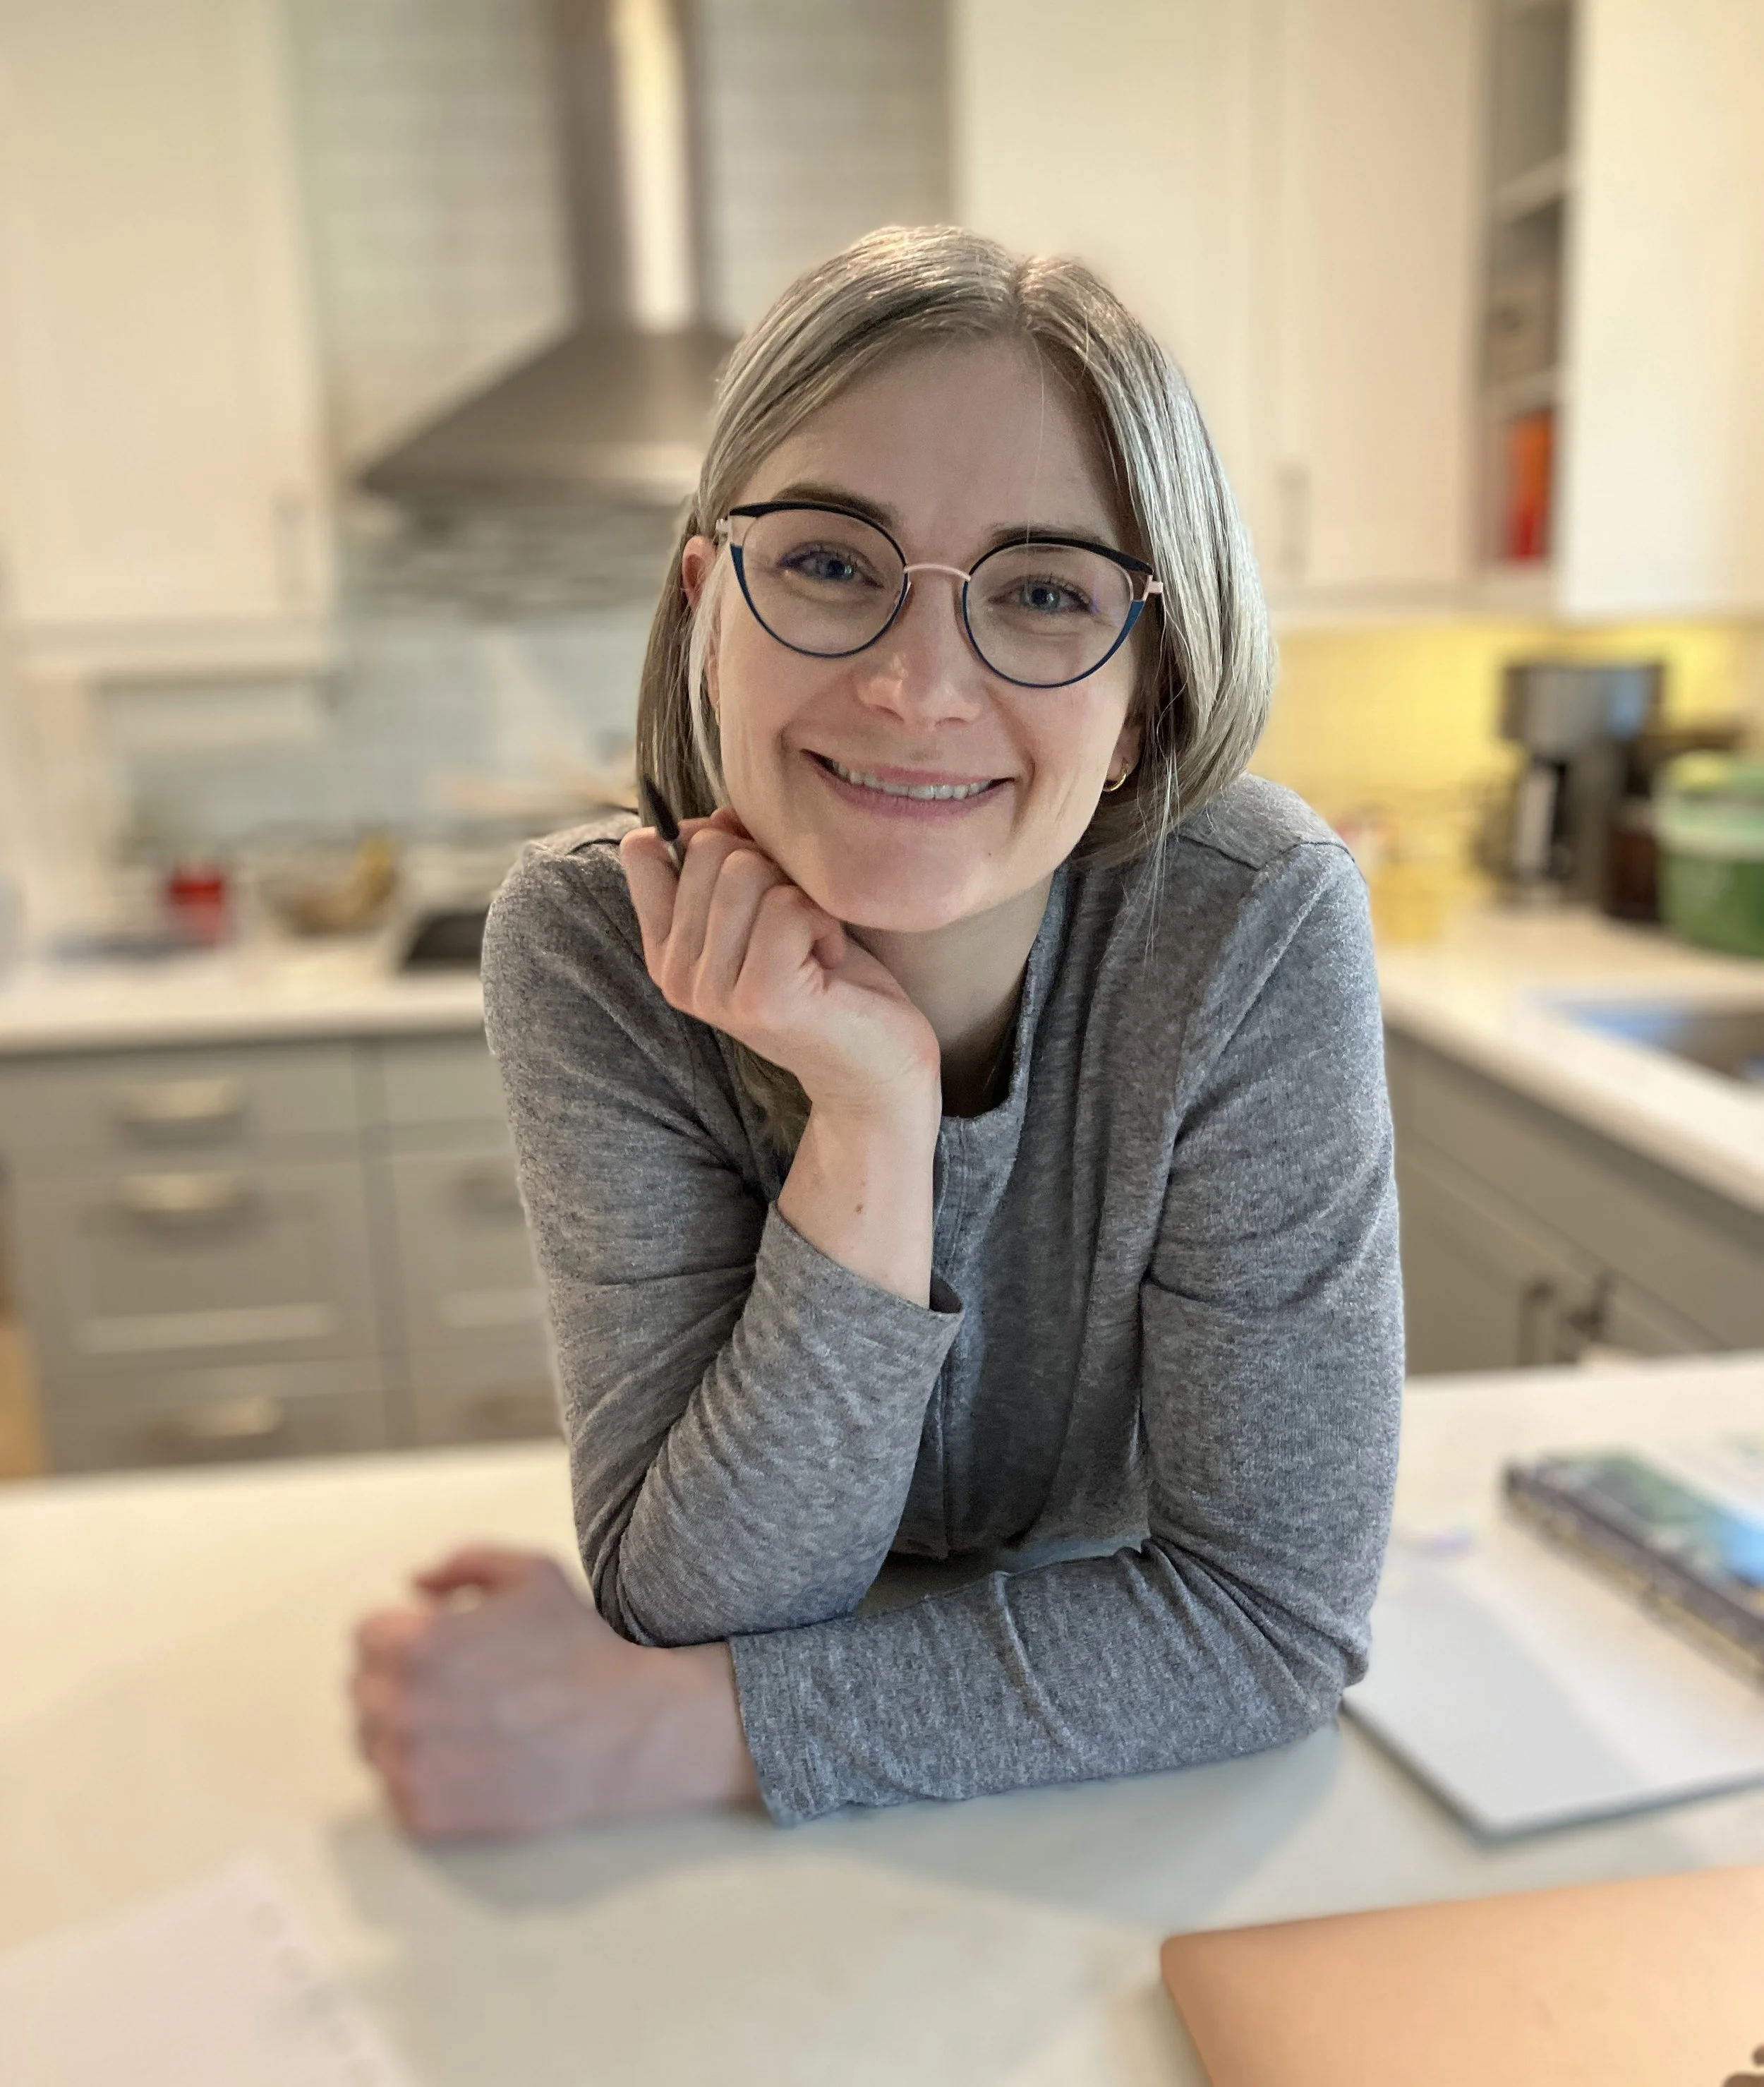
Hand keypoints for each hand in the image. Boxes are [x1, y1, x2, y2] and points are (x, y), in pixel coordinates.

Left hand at [349, 1545, 757, 1839]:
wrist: (624, 1731)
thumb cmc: (579, 1649)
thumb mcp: (531, 1573)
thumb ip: (462, 1562)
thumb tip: (415, 1583)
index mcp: (416, 1644)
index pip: (364, 1635)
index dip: (404, 1633)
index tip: (439, 1646)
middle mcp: (401, 1707)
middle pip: (362, 1689)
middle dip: (400, 1680)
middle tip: (457, 1685)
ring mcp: (409, 1768)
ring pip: (372, 1742)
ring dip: (404, 1730)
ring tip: (464, 1723)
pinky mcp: (424, 1816)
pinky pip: (393, 1790)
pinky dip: (421, 1777)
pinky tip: (470, 1759)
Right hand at [619, 807, 939, 1122]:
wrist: (874, 1070)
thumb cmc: (829, 982)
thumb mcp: (766, 911)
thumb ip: (729, 864)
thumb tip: (721, 815)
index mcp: (666, 948)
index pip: (642, 850)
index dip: (705, 837)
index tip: (755, 878)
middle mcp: (674, 973)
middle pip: (708, 848)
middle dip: (769, 867)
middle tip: (797, 922)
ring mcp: (713, 990)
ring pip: (746, 871)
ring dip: (800, 895)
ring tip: (814, 943)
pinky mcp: (760, 998)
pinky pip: (787, 906)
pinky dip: (823, 921)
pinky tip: (830, 961)